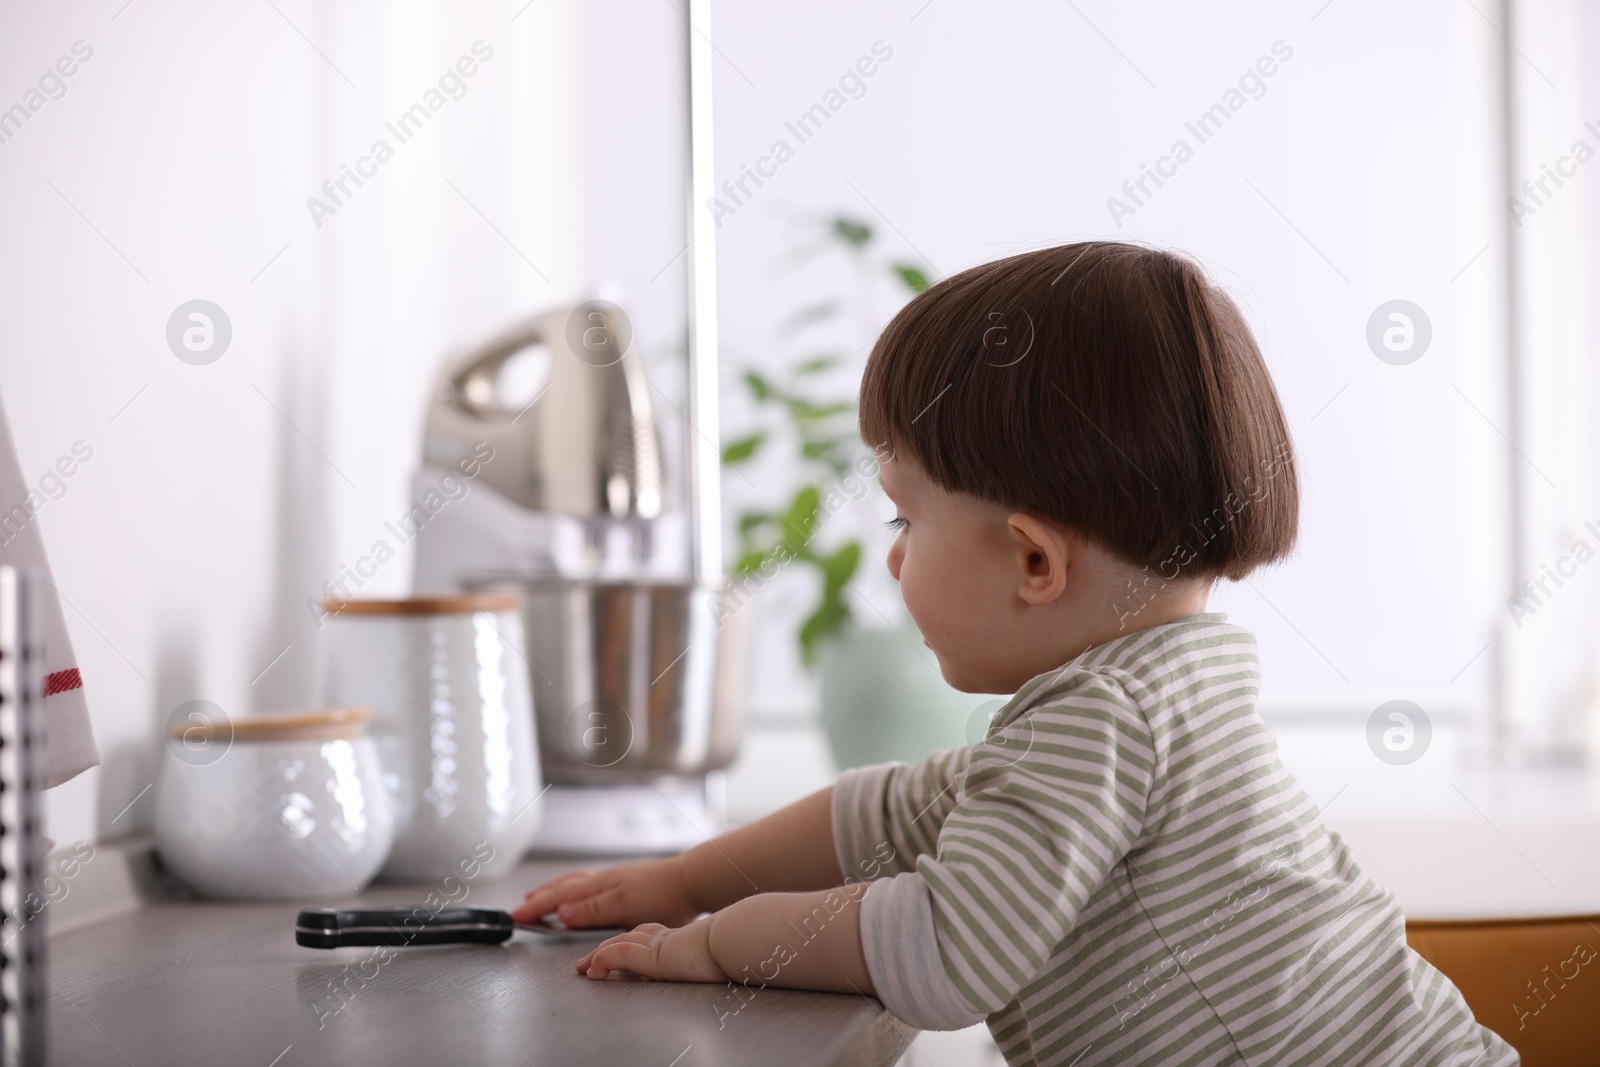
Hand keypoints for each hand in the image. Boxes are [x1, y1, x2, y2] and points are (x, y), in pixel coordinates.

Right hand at [512, 858, 700, 928]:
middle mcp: (601, 881)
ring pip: (573, 884)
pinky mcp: (622, 884)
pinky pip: (586, 885)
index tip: (513, 917)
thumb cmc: (662, 896)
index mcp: (598, 887)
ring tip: (539, 896)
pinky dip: (571, 890)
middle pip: (562, 888)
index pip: (557, 898)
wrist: (690, 882)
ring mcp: (612, 881)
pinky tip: (578, 895)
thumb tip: (558, 912)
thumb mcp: (624, 907)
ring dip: (553, 891)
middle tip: (519, 909)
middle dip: (538, 898)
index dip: (535, 908)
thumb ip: (591, 910)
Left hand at [576, 920, 727, 982]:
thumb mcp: (718, 957)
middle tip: (589, 961)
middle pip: (629, 937)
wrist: (738, 941)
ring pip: (620, 943)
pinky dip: (604, 959)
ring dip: (598, 954)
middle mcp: (667, 938)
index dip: (630, 942)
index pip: (649, 936)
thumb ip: (710, 961)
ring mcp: (659, 944)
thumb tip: (728, 968)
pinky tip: (594, 969)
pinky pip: (620, 954)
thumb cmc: (736, 949)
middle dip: (606, 948)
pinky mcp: (653, 953)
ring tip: (584, 967)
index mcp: (681, 940)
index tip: (617, 951)